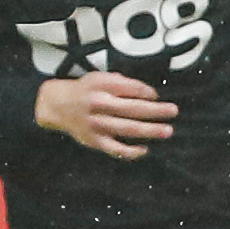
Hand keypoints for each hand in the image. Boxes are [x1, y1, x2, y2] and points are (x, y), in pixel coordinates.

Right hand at [34, 71, 175, 159]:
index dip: (147, 92)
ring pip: (126, 129)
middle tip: (173, 111)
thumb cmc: (84, 90)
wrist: (56, 105)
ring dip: (149, 130)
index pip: (130, 88)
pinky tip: (144, 149)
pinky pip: (115, 148)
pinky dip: (130, 151)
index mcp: (101, 86)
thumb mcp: (99, 78)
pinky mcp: (94, 140)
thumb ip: (122, 83)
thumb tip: (148, 93)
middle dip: (155, 111)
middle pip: (132, 109)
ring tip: (167, 131)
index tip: (156, 96)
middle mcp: (98, 104)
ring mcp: (96, 124)